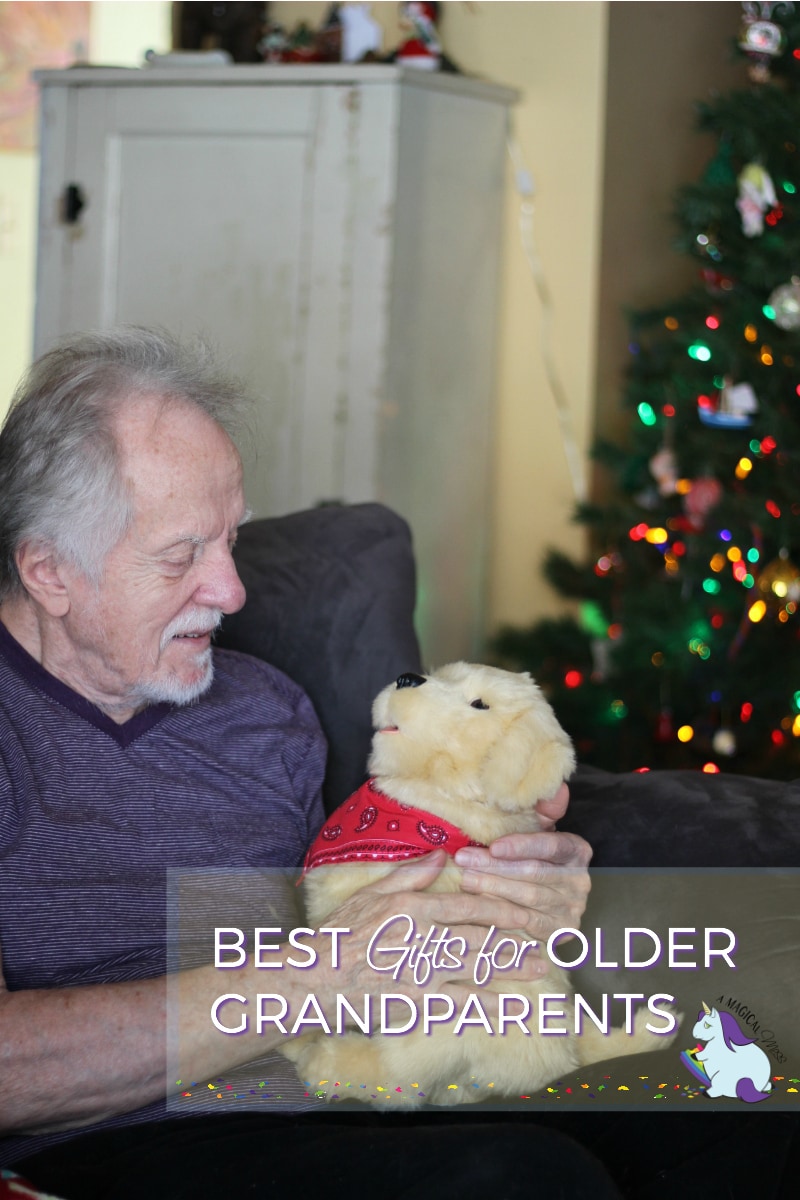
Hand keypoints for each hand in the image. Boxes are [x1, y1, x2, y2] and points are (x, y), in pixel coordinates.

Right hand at [309, 851, 547, 1003]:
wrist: (316, 979)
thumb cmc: (341, 934)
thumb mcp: (372, 893)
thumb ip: (410, 874)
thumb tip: (443, 854)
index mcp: (414, 908)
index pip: (468, 905)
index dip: (501, 907)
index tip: (525, 908)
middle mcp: (423, 939)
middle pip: (481, 936)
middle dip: (518, 938)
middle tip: (549, 939)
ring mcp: (423, 973)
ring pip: (477, 968)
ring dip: (511, 968)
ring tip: (540, 967)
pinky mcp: (417, 1002)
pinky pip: (459, 1003)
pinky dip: (485, 1004)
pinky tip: (506, 1005)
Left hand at [453, 784, 591, 941]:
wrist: (542, 904)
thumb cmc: (532, 859)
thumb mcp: (538, 832)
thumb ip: (545, 810)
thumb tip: (558, 788)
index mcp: (577, 851)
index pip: (551, 846)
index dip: (522, 846)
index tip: (493, 846)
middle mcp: (580, 881)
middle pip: (534, 873)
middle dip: (495, 866)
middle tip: (463, 860)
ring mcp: (571, 909)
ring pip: (526, 898)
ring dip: (492, 888)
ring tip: (465, 879)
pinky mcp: (558, 933)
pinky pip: (524, 923)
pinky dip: (499, 913)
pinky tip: (477, 905)